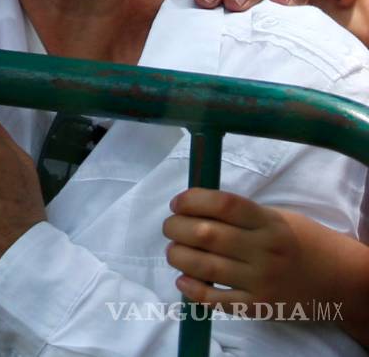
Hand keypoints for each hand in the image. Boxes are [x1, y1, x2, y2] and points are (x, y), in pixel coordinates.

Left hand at [163, 190, 306, 313]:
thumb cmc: (304, 242)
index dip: (192, 200)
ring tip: (173, 251)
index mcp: (268, 222)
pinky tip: (183, 281)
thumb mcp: (278, 217)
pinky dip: (194, 290)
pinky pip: (218, 300)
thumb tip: (197, 207)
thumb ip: (243, 214)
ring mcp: (261, 281)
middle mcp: (263, 250)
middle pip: (207, 235)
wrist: (339, 280)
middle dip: (177, 228)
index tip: (178, 202)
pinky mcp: (259, 307)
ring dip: (179, 256)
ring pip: (206, 266)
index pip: (223, 205)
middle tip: (170, 226)